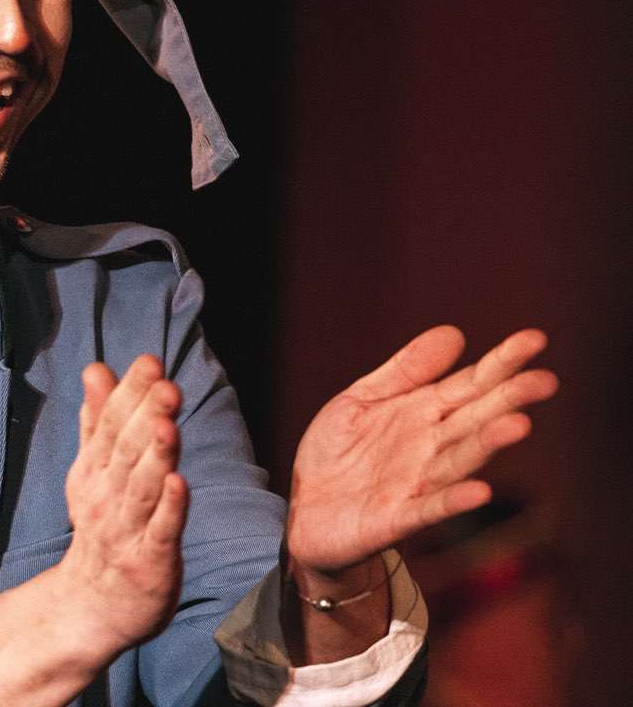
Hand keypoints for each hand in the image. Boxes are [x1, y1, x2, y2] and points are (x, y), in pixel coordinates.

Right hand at [56, 355, 188, 653]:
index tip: (149, 361)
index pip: (109, 424)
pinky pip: (160, 531)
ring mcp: (126, 529)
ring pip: (142, 486)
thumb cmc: (102, 527)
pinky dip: (169, 507)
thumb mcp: (91, 471)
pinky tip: (178, 482)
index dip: (129, 393)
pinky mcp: (149, 561)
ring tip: (167, 423)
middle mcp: (106, 495)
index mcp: (93, 470)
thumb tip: (96, 368)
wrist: (90, 604)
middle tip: (164, 383)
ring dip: (155, 454)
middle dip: (144, 415)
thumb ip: (96, 419)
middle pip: (125, 450)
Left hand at [287, 326, 558, 573]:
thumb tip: (455, 333)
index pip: (470, 383)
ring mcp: (417, 482)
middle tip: (544, 380)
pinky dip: (453, 500)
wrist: (306, 511)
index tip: (535, 339)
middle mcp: (430, 446)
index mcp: (422, 412)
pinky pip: (429, 508)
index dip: (501, 362)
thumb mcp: (360, 400)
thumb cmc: (338, 453)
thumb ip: (404, 371)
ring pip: (460, 460)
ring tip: (518, 424)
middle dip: (508, 400)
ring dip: (488, 444)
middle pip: (475, 419)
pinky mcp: (397, 518)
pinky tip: (479, 491)